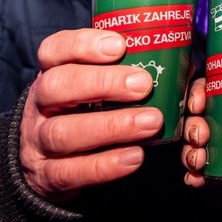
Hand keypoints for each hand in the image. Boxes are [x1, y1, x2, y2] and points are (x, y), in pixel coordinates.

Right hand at [20, 28, 161, 202]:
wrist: (46, 164)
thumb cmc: (84, 113)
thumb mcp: (92, 88)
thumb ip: (127, 72)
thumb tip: (183, 66)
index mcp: (51, 73)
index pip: (54, 50)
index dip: (83, 44)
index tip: (119, 46)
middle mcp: (39, 104)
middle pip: (56, 86)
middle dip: (102, 82)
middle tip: (143, 84)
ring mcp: (38, 142)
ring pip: (63, 132)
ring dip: (111, 126)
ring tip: (151, 121)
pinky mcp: (48, 176)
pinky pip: (71, 171)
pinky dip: (105, 165)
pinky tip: (135, 156)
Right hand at [181, 78, 209, 187]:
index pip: (204, 89)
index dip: (197, 94)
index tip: (198, 104)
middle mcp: (210, 121)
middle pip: (192, 117)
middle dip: (193, 127)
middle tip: (200, 136)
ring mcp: (204, 147)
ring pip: (187, 145)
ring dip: (190, 152)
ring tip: (199, 160)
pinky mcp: (203, 171)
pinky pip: (191, 172)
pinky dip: (193, 176)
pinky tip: (196, 179)